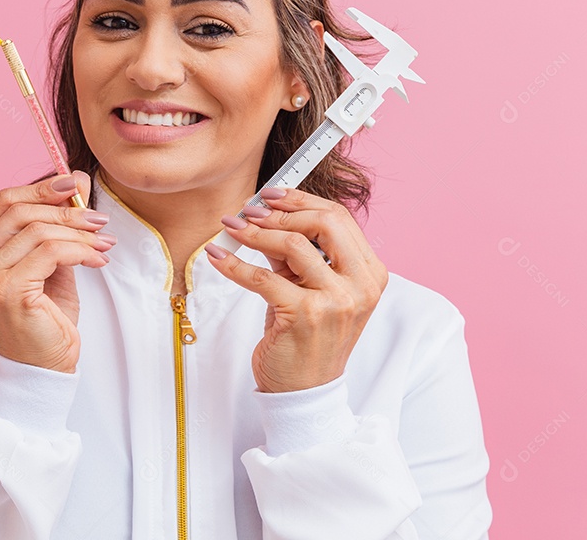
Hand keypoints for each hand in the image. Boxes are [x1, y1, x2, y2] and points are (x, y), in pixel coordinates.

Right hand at [0, 171, 113, 372]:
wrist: (43, 367)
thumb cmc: (44, 317)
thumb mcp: (50, 262)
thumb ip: (56, 224)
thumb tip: (76, 180)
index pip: (3, 202)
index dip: (40, 188)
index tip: (75, 185)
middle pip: (19, 211)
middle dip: (65, 210)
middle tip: (98, 218)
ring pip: (37, 231)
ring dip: (79, 232)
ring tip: (103, 243)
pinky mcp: (6, 291)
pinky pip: (50, 252)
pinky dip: (80, 251)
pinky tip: (97, 261)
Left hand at [205, 187, 387, 392]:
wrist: (304, 391)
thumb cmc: (308, 339)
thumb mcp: (310, 289)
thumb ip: (296, 255)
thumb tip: (264, 216)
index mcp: (369, 274)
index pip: (340, 219)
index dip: (302, 200)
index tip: (272, 194)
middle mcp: (360, 286)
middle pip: (325, 222)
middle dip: (282, 211)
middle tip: (250, 211)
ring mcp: (336, 301)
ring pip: (293, 245)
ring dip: (255, 232)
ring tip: (232, 228)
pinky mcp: (304, 316)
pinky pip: (262, 277)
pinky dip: (234, 264)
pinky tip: (217, 257)